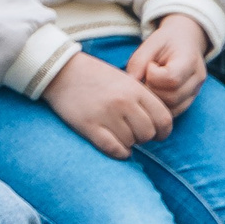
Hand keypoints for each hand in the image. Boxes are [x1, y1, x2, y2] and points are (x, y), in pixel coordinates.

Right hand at [43, 53, 173, 158]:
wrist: (61, 70)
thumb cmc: (95, 76)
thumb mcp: (124, 80)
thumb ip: (142, 99)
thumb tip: (156, 125)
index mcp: (135, 89)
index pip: (164, 119)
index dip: (163, 131)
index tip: (157, 134)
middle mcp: (123, 102)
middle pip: (148, 134)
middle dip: (143, 138)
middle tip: (133, 133)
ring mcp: (105, 115)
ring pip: (130, 142)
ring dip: (128, 143)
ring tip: (119, 135)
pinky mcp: (88, 125)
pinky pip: (112, 148)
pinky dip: (119, 153)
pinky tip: (117, 149)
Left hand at [129, 15, 209, 113]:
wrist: (186, 41)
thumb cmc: (167, 41)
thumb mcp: (151, 43)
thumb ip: (139, 62)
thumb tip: (129, 84)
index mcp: (189, 60)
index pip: (171, 78)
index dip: (153, 75)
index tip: (149, 65)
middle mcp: (197, 79)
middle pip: (172, 96)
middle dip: (151, 90)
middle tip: (145, 77)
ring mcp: (196, 92)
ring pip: (173, 108)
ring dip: (154, 100)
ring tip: (149, 84)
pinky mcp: (190, 100)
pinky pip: (174, 112)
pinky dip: (159, 107)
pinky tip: (152, 94)